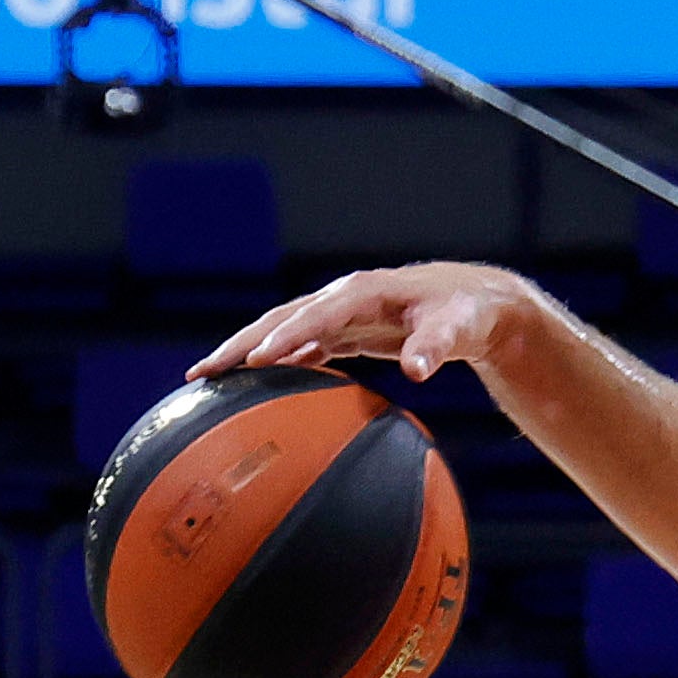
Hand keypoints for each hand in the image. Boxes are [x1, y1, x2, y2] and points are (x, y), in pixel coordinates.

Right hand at [189, 262, 562, 388]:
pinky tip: (252, 384)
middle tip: (202, 373)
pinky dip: (274, 361)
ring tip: (207, 379)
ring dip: (245, 353)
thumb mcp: (457, 328)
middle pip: (281, 320)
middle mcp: (342, 299)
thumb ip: (435, 347)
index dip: (284, 336)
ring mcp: (339, 315)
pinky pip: (300, 346)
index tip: (253, 358)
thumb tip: (417, 371)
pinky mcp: (344, 332)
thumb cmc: (465, 314)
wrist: (475, 304)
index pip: (314, 315)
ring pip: (282, 331)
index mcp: (362, 293)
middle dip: (241, 344)